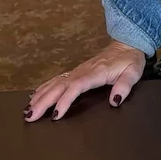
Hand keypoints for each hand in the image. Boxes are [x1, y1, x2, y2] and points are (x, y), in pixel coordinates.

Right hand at [24, 41, 146, 121]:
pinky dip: (44, 88)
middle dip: (43, 101)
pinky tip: (34, 96)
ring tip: (28, 110)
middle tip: (30, 116)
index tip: (56, 115)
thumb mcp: (133, 73)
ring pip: (54, 83)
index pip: (76, 87)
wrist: (127, 43)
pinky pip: (56, 80)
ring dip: (40, 96)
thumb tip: (115, 101)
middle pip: (59, 86)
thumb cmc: (130, 60)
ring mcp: (77, 71)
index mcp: (95, 73)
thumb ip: (124, 86)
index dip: (64, 101)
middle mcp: (82, 71)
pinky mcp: (76, 72)